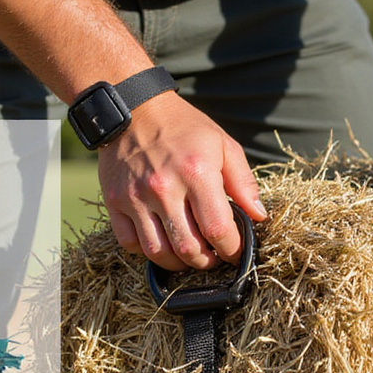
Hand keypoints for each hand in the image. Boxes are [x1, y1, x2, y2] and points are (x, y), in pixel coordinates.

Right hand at [97, 92, 266, 270]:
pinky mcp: (114, 201)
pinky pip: (130, 243)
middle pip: (188, 249)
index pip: (217, 229)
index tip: (236, 251)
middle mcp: (164, 188)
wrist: (134, 108)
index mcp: (196, 173)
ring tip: (190, 255)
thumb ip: (244, 183)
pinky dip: (148, 252)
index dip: (232, 249)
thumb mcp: (223, 145)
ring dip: (179, 264)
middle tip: (214, 257)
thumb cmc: (184, 128)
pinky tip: (163, 242)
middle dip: (207, 262)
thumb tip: (258, 216)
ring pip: (158, 253)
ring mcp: (135, 197)